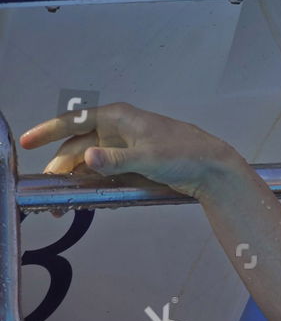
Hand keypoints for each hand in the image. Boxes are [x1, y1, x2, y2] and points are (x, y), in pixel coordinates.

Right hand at [19, 102, 244, 205]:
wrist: (214, 168)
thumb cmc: (185, 154)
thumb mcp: (148, 157)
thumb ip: (116, 159)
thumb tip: (87, 157)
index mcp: (117, 117)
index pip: (73, 121)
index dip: (47, 131)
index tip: (26, 142)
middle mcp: (117, 128)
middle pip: (77, 146)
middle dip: (60, 167)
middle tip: (48, 192)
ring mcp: (124, 146)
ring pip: (89, 161)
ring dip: (75, 178)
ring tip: (63, 202)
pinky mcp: (132, 162)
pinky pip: (104, 170)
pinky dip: (92, 181)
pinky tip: (84, 196)